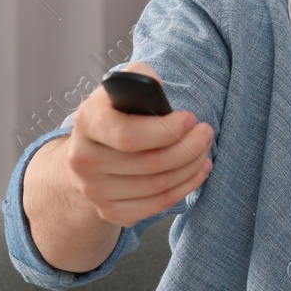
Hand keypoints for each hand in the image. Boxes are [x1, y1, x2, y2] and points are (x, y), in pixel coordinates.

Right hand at [66, 63, 213, 227]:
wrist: (90, 152)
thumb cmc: (116, 114)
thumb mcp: (122, 88)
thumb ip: (140, 80)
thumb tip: (156, 88)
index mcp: (87, 122)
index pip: (128, 136)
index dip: (166, 130)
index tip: (191, 119)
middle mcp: (84, 160)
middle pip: (151, 163)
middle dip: (189, 147)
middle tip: (206, 132)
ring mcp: (94, 190)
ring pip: (159, 185)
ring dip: (192, 165)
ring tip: (204, 148)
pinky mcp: (110, 211)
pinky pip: (158, 205)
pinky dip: (186, 187)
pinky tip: (198, 170)